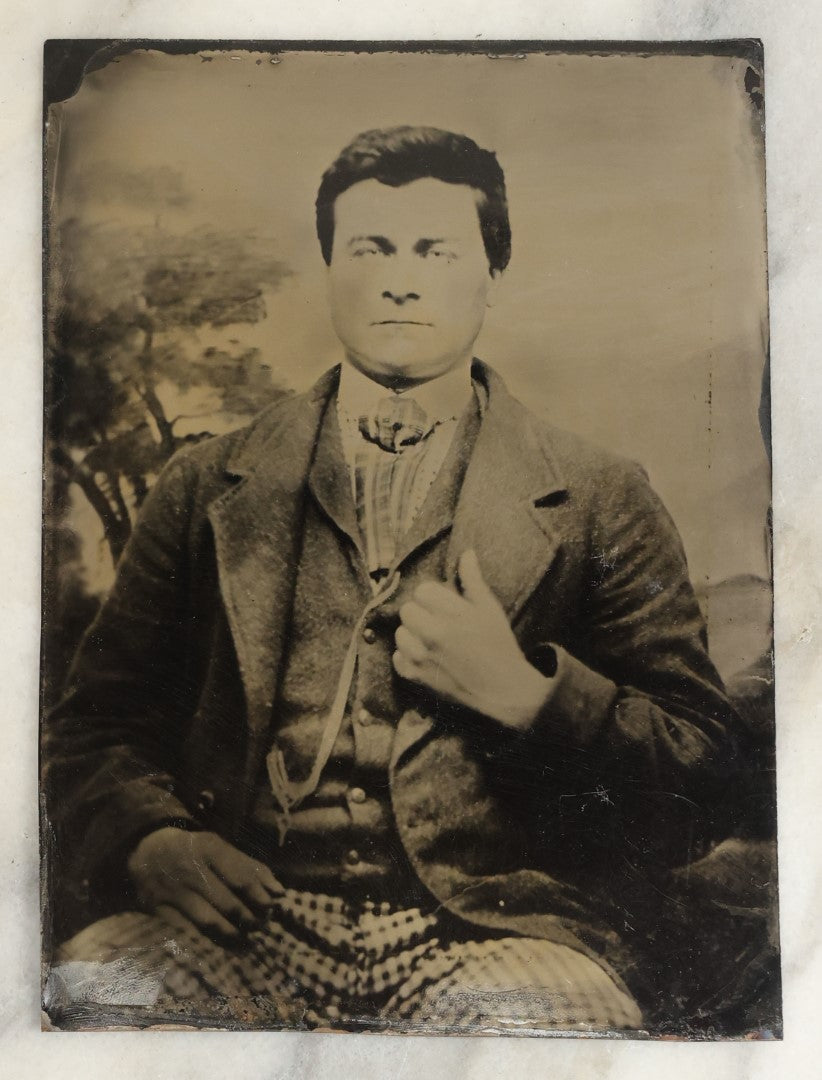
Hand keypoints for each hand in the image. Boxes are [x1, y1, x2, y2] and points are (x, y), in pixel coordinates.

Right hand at [126, 827, 283, 938]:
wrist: (148, 850)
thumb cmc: (194, 851)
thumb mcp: (220, 848)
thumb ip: (250, 868)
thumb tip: (280, 892)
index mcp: (210, 849)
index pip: (241, 879)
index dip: (260, 898)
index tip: (272, 909)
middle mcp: (191, 869)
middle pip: (228, 903)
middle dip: (249, 919)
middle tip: (260, 926)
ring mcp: (173, 890)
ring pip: (208, 921)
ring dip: (232, 934)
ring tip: (245, 939)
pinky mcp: (157, 908)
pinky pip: (187, 931)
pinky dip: (206, 940)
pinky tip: (220, 943)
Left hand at [393, 549, 552, 730]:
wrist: (503, 691)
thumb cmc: (499, 646)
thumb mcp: (490, 610)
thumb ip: (473, 580)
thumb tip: (466, 553)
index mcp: (453, 614)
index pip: (422, 591)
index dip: (433, 597)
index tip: (444, 606)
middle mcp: (434, 634)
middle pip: (407, 610)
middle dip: (421, 614)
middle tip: (436, 623)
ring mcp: (422, 657)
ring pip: (400, 633)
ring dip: (412, 635)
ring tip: (430, 642)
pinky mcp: (416, 678)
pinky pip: (397, 658)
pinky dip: (408, 658)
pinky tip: (426, 659)